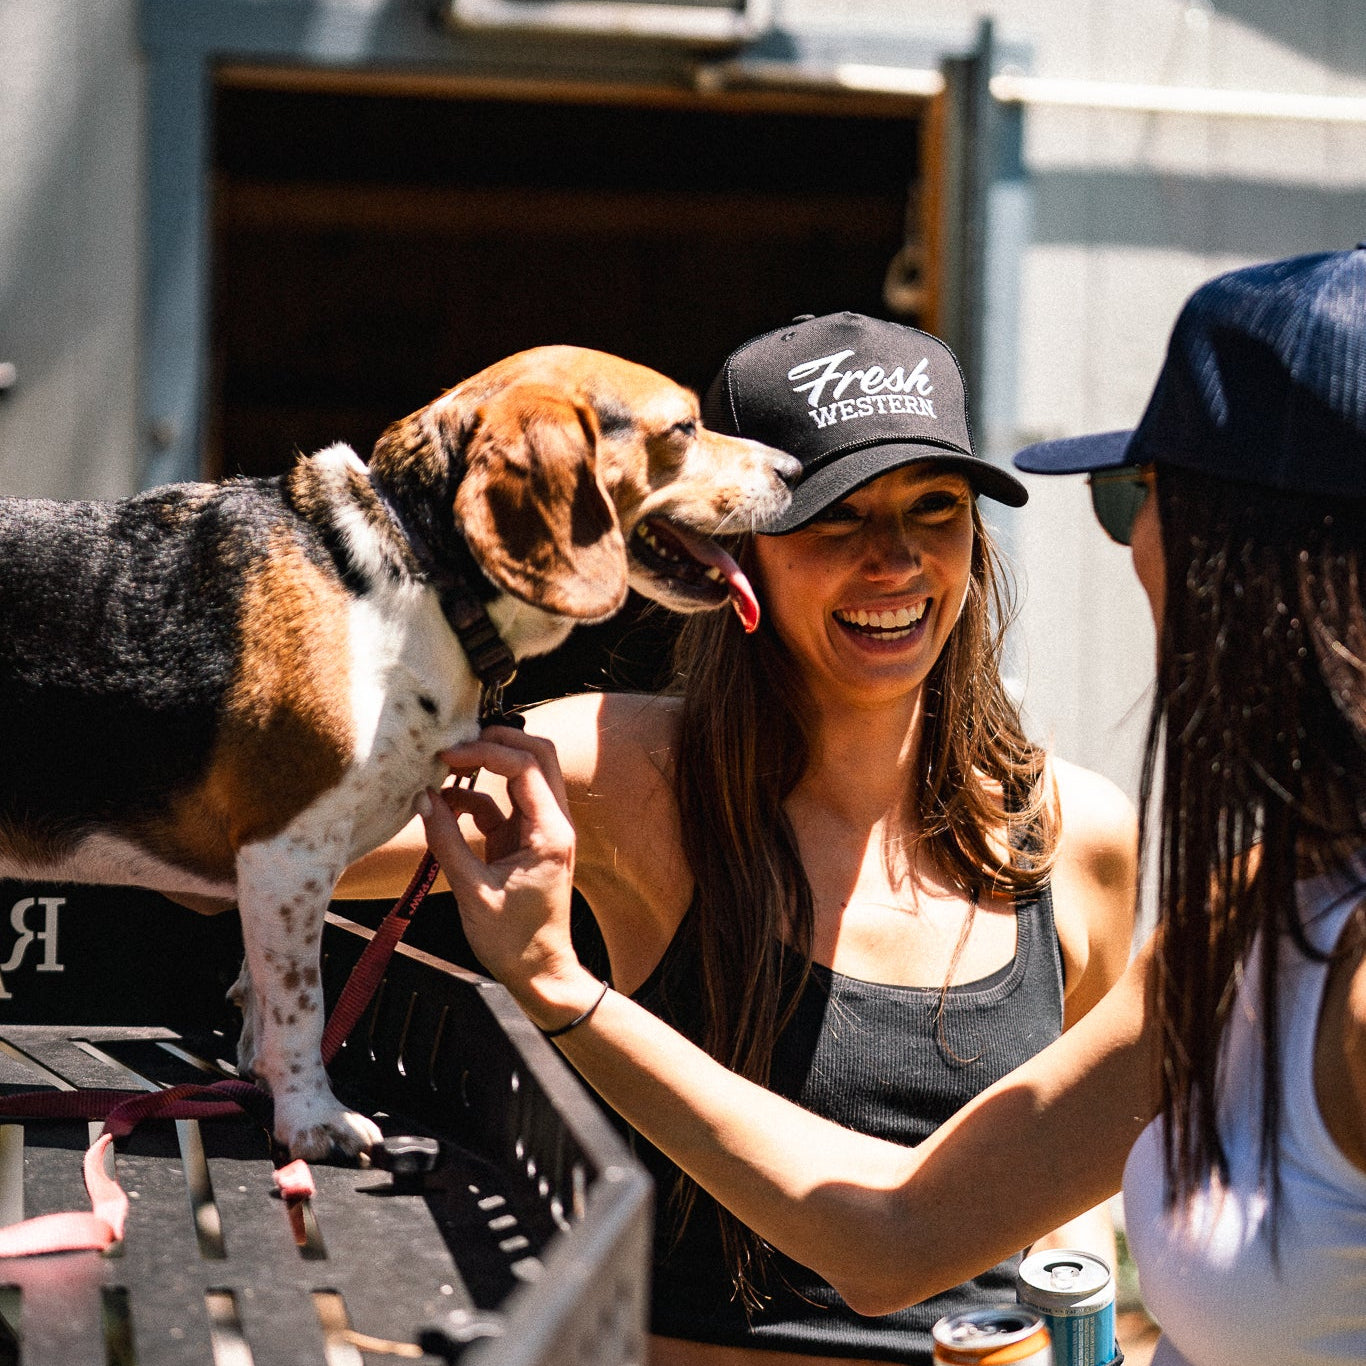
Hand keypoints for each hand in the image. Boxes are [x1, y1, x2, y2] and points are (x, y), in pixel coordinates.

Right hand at [420, 727, 600, 1027]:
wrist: (540, 974)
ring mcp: (540, 830)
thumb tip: (423, 799)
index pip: (524, 767)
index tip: (447, 754)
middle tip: (457, 740)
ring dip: (488, 765)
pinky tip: (445, 804)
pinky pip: (502, 805)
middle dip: (498, 740)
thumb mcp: (472, 891)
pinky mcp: (523, 842)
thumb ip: (446, 841)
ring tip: (446, 765)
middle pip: (537, 755)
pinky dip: (475, 797)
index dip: (485, 752)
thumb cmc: (514, 942)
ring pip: (524, 775)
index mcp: (549, 832)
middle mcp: (553, 824)